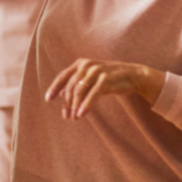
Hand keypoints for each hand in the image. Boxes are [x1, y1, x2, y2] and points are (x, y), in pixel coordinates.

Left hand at [45, 58, 164, 119]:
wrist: (134, 75)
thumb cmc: (111, 78)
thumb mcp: (92, 79)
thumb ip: (78, 84)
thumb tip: (62, 95)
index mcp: (81, 63)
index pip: (63, 76)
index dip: (54, 88)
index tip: (48, 100)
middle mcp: (87, 65)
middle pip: (71, 86)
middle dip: (67, 103)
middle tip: (66, 116)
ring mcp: (97, 71)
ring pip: (79, 91)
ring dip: (75, 106)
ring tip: (74, 118)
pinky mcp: (106, 79)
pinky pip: (92, 94)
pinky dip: (86, 105)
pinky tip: (81, 114)